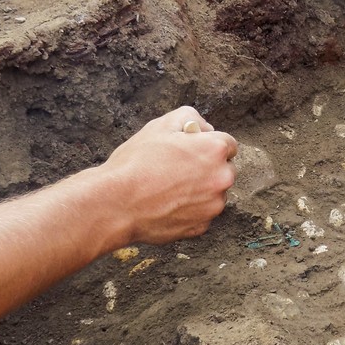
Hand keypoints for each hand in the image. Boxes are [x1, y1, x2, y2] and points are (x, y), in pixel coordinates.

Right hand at [98, 106, 237, 243]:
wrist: (116, 204)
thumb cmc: (136, 163)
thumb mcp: (161, 125)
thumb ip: (190, 118)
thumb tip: (202, 128)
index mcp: (215, 150)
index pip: (228, 144)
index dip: (208, 145)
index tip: (193, 150)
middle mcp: (222, 178)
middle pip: (224, 170)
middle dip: (207, 168)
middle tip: (178, 169)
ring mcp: (213, 206)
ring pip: (214, 194)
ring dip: (200, 190)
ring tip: (168, 188)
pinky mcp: (201, 226)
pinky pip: (201, 214)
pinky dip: (189, 210)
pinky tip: (167, 205)